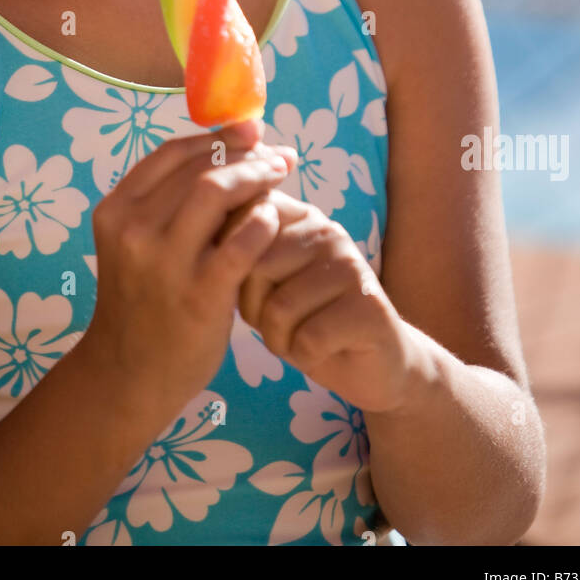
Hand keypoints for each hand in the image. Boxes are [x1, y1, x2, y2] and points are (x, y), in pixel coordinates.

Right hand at [82, 119, 298, 425]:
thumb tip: (229, 144)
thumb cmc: (144, 301)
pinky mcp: (199, 293)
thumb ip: (170, 201)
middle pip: (201, 167)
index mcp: (116, 210)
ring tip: (281, 176)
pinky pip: (243, 238)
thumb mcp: (137, 243)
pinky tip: (274, 219)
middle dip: (247, 153)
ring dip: (257, 177)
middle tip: (279, 156)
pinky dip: (264, 219)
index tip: (252, 132)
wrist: (130, 374)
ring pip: (218, 190)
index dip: (218, 137)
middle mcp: (134, 230)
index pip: (173, 153)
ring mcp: (165, 262)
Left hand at [237, 190, 420, 415]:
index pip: (243, 222)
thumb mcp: (269, 282)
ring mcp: (351, 265)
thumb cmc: (309, 319)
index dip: (235, 268)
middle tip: (278, 323)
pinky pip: (308, 337)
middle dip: (254, 310)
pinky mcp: (369, 306)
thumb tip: (206, 237)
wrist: (372, 363)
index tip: (256, 289)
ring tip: (300, 337)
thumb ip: (245, 253)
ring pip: (280, 307)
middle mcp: (326, 230)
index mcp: (298, 216)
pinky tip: (321, 351)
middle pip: (255, 267)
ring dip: (279, 338)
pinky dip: (304, 356)